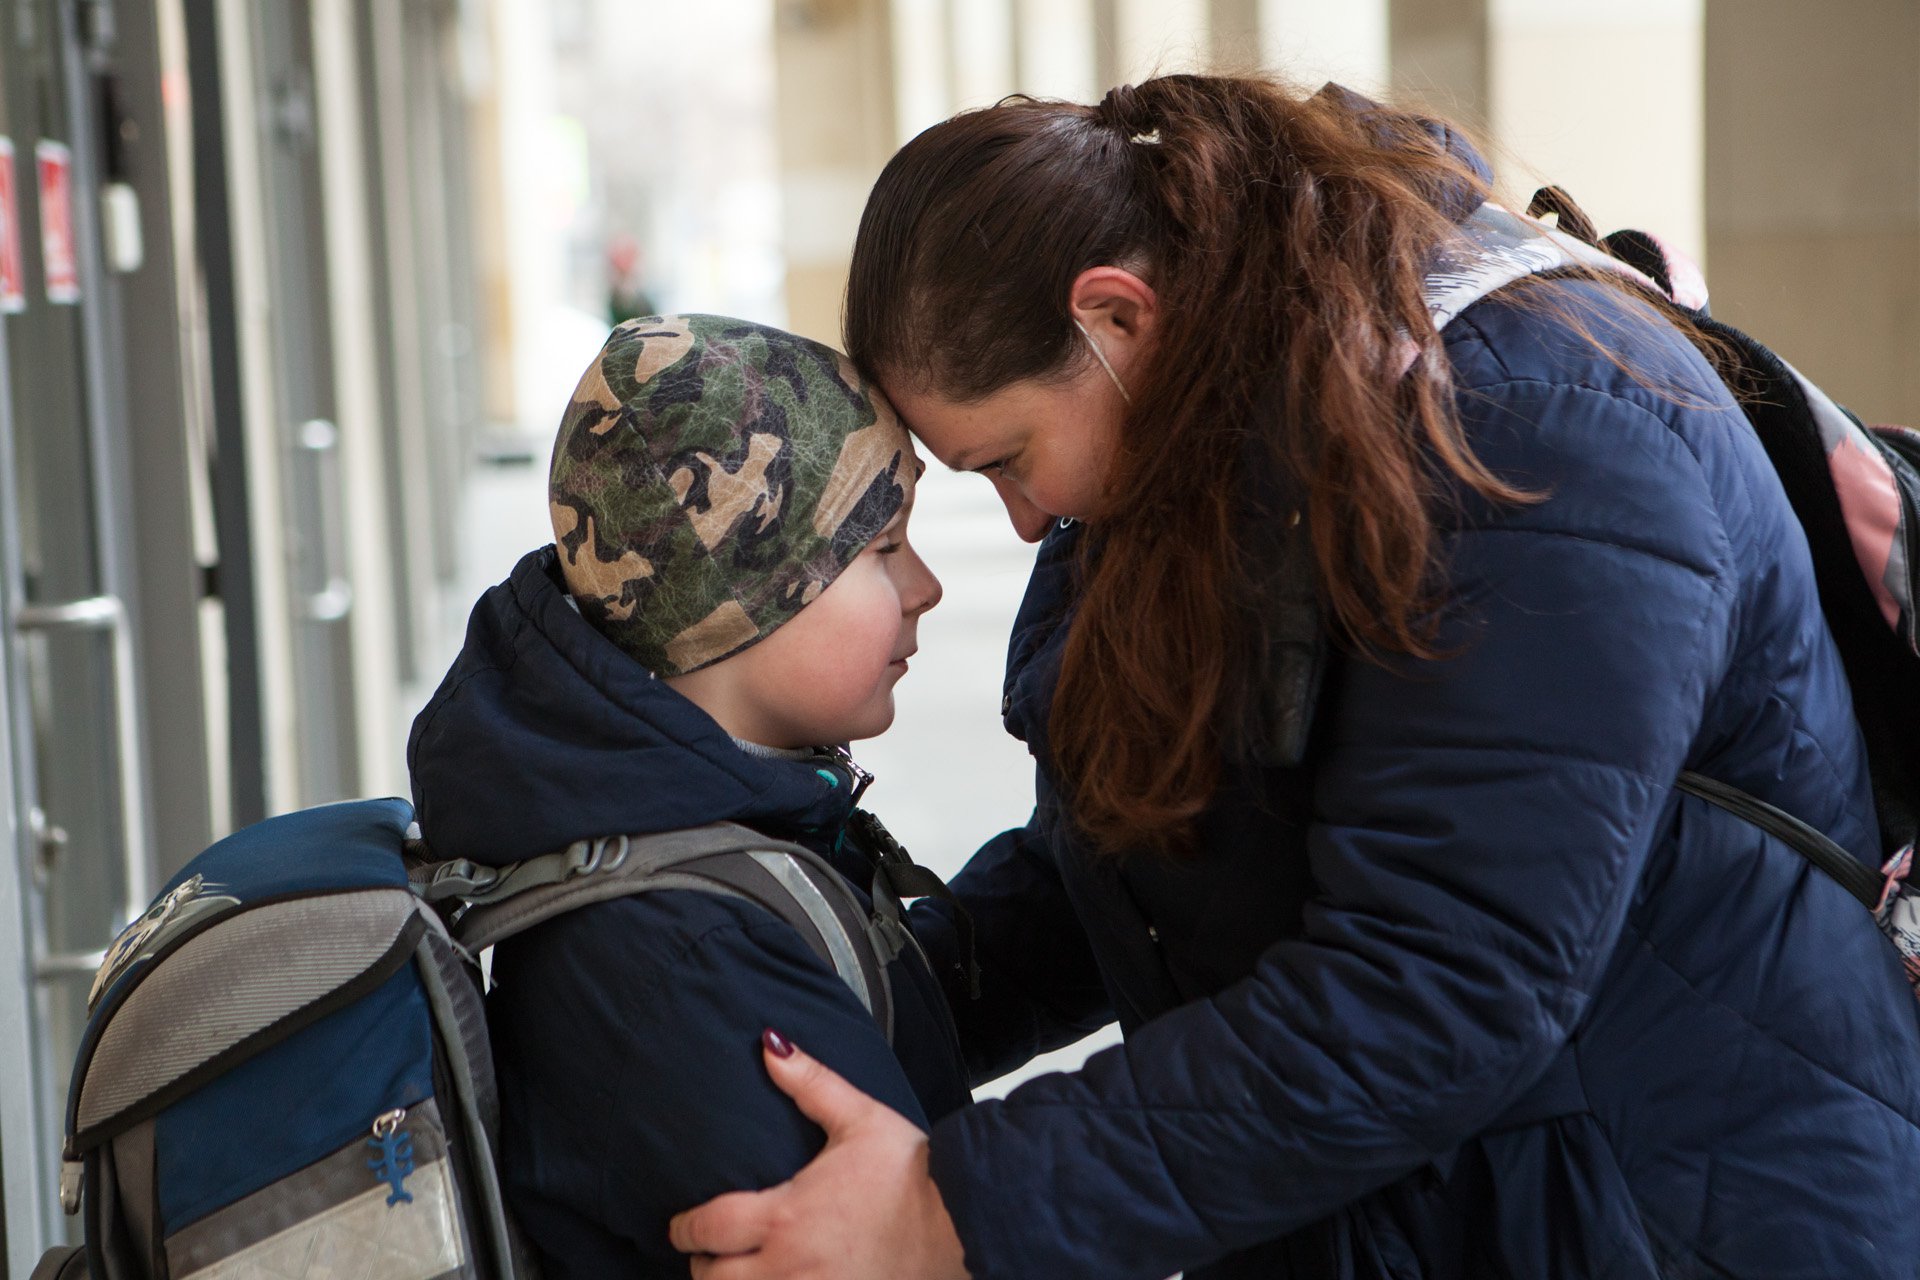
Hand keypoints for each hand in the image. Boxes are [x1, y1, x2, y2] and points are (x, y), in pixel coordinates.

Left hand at [669, 1030, 971, 1279]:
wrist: (961, 1220)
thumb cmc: (911, 1172)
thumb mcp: (858, 1119)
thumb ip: (809, 1084)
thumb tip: (769, 1045)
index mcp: (785, 1215)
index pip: (708, 1228)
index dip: (684, 1228)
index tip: (682, 1225)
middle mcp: (789, 1265)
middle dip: (703, 1267)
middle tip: (710, 1253)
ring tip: (736, 1276)